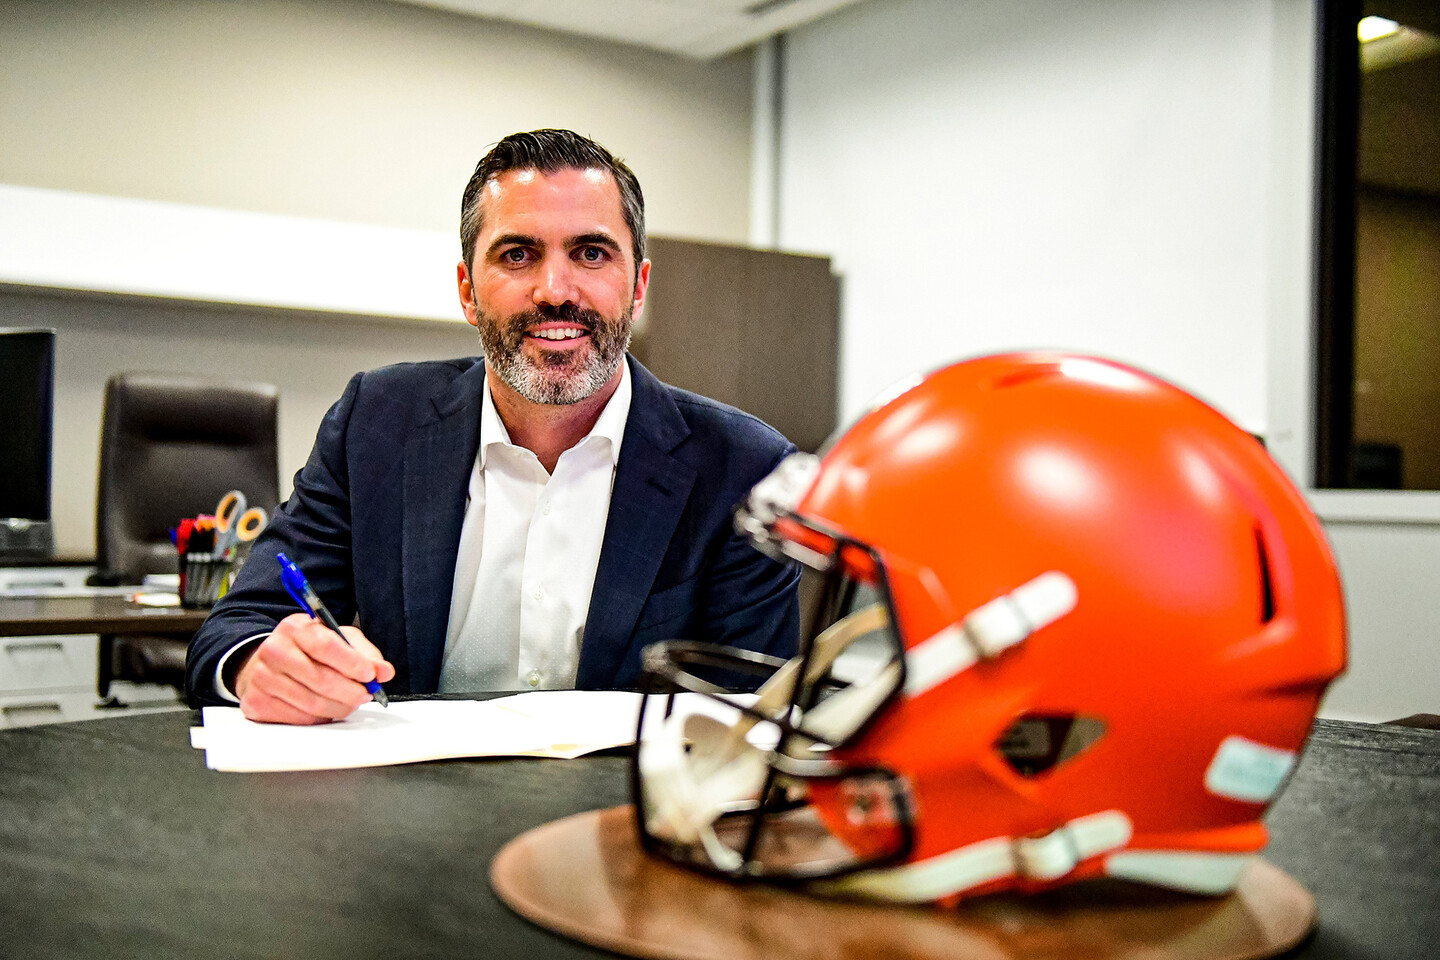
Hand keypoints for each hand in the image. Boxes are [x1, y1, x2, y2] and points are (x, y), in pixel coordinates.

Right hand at [234, 613, 395, 724]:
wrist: (263, 662)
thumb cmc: (306, 649)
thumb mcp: (335, 638)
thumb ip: (363, 652)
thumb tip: (384, 671)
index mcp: (295, 628)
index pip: (326, 646)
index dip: (352, 663)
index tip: (371, 675)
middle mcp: (274, 651)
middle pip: (321, 679)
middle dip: (351, 691)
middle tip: (366, 694)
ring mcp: (262, 678)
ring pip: (312, 703)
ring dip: (340, 707)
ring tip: (350, 702)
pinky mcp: (257, 703)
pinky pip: (299, 719)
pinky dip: (320, 718)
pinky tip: (327, 708)